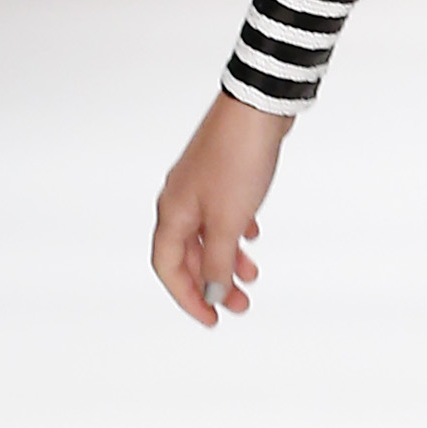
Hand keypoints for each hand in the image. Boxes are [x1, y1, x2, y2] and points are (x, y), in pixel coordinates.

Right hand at [151, 92, 289, 326]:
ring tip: (252, 276)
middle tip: (239, 305)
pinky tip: (251, 237)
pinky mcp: (223, 175)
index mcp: (172, 214)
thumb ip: (220, 261)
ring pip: (208, 235)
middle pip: (189, 255)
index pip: (168, 267)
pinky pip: (223, 214)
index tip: (211, 318)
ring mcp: (200, 187)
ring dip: (228, 259)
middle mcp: (180, 201)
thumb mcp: (228, 222)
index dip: (188, 297)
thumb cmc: (237, 159)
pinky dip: (235, 232)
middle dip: (213, 283)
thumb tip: (214, 292)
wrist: (258, 109)